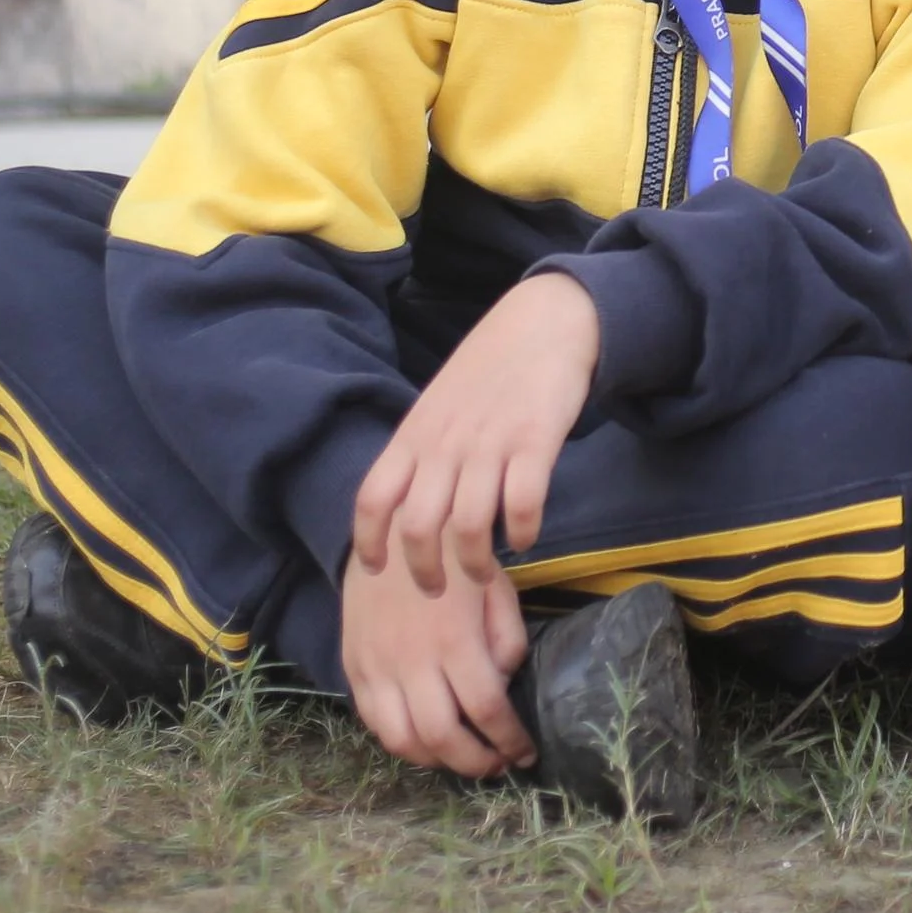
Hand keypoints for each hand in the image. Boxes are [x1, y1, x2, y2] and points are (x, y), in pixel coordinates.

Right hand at [341, 540, 534, 774]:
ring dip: (436, 762)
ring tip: (461, 758)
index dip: (509, 740)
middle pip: (443, 737)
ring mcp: (377, 667)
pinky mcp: (353, 667)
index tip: (526, 754)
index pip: (485, 709)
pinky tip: (424, 741)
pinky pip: (373, 722)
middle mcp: (412, 661)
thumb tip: (502, 684)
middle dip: (475, 762)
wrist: (390, 527)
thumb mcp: (495, 587)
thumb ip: (506, 639)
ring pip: (403, 740)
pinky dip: (400, 743)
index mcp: (455, 639)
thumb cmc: (453, 556)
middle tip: (497, 766)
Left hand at [351, 269, 599, 595]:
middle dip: (424, 572)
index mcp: (415, 435)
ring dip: (475, 563)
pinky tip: (526, 537)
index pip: (372, 499)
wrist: (544, 321)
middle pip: (417, 527)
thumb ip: (421, 452)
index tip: (376, 572)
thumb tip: (408, 509)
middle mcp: (445, 444)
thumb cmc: (488, 368)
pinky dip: (522, 533)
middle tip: (440, 591)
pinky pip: (522, 505)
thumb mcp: (438, 406)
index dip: (368, 543)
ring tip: (485, 574)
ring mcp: (489, 443)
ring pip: (469, 526)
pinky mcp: (535, 441)